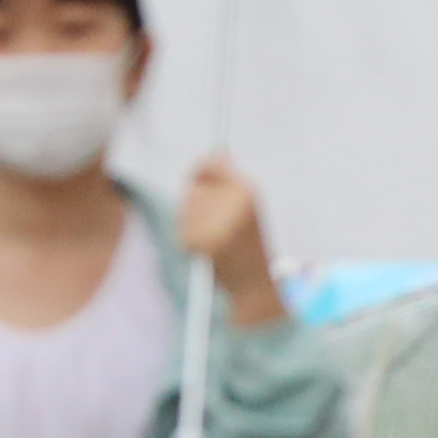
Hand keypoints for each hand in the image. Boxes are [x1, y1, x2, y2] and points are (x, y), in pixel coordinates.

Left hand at [178, 156, 284, 325]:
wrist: (255, 285)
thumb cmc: (253, 244)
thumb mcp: (249, 205)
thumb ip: (229, 179)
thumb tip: (218, 152)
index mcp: (247, 190)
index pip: (209, 165)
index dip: (200, 172)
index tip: (198, 179)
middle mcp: (231, 203)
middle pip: (193, 190)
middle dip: (198, 205)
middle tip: (217, 224)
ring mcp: (215, 221)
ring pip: (185, 210)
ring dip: (193, 223)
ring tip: (216, 237)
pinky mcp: (201, 242)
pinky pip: (182, 231)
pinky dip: (190, 241)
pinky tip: (209, 251)